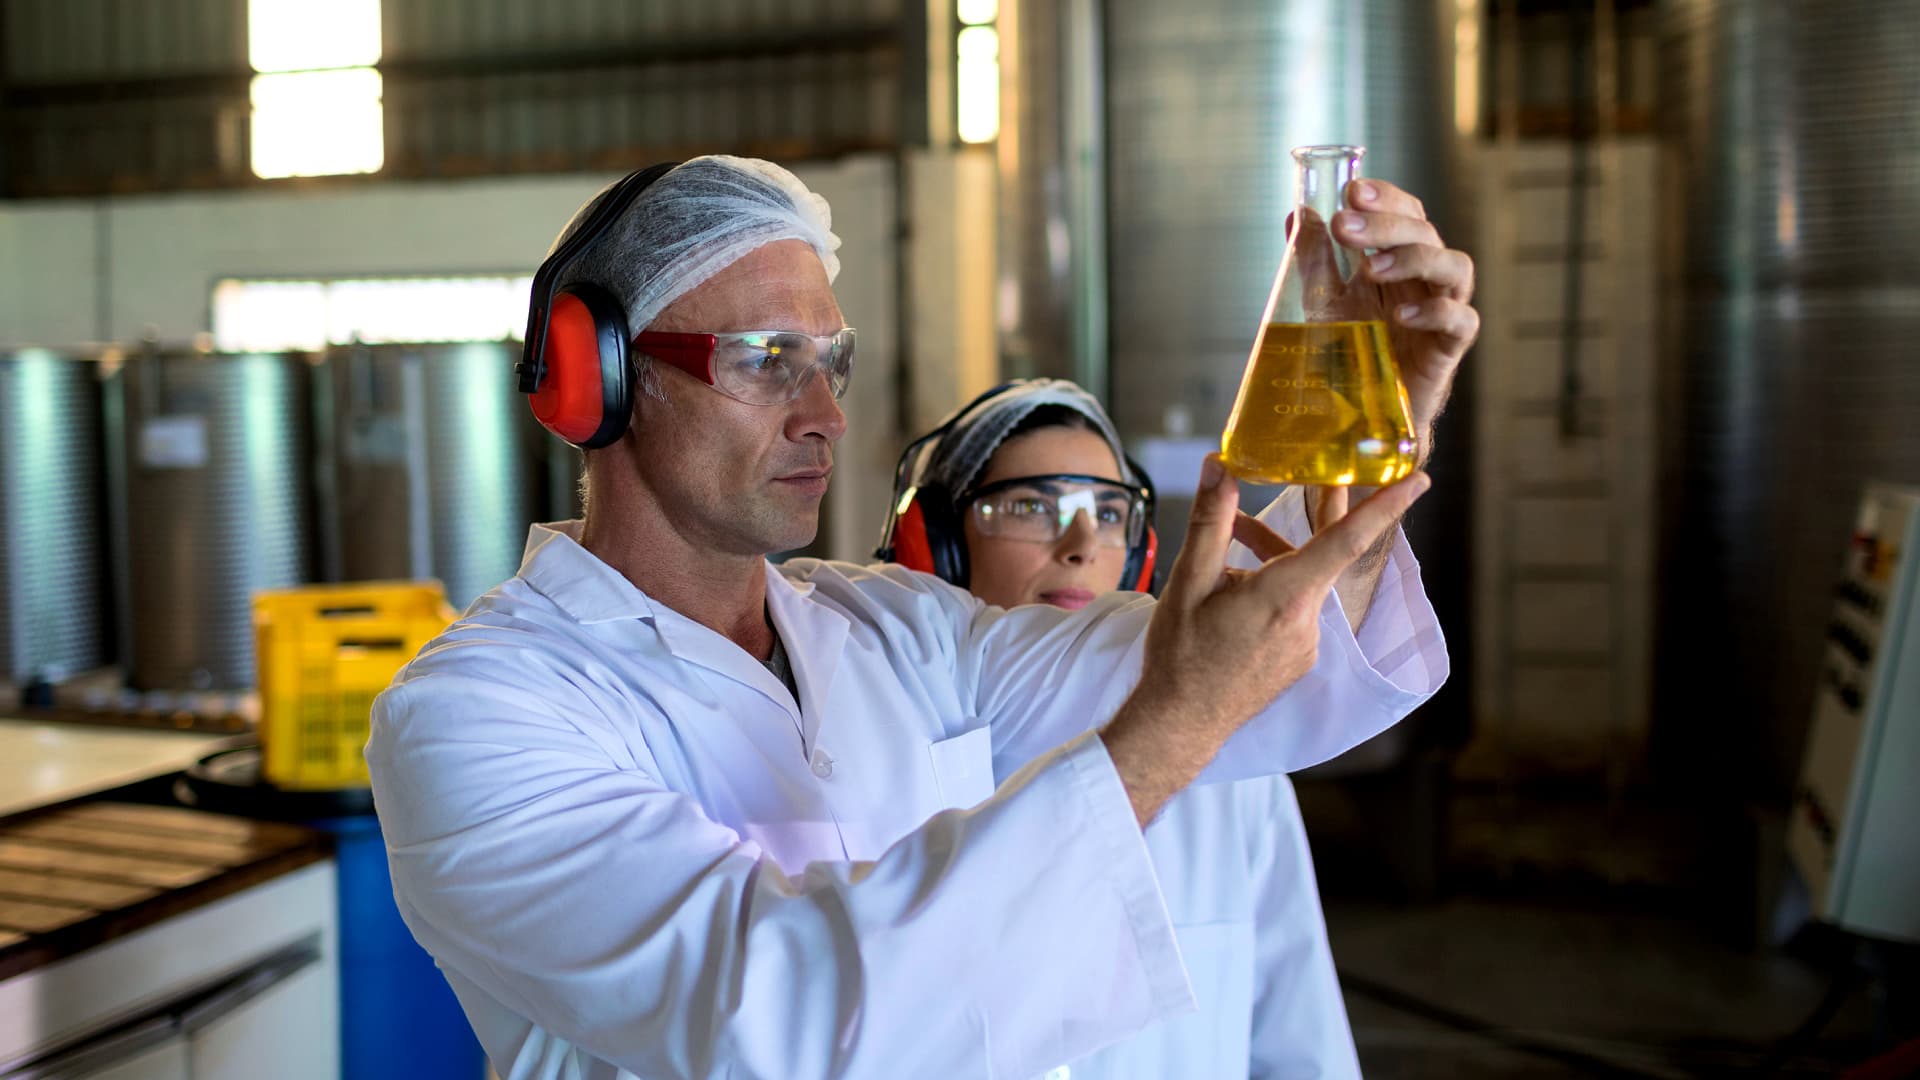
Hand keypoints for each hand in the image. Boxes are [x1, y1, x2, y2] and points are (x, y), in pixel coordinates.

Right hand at [1102, 455, 1429, 824]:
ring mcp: (1306, 643)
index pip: (1346, 541)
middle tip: (1330, 469)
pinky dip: (1276, 585)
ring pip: (1305, 580)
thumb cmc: (1180, 656)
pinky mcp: (1299, 657)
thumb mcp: (1187, 583)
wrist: (1180, 724)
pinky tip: (1237, 586)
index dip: (1385, 506)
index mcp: (1284, 597)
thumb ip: (1210, 523)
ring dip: (1278, 553)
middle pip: (1326, 552)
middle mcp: (1306, 621)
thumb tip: (1220, 468)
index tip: (1418, 480)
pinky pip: (1297, 607)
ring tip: (1235, 535)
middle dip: (1326, 509)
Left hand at [1335, 178, 1477, 443]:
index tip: (1352, 191)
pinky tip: (1402, 314)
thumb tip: (1299, 213)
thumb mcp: (1324, 300)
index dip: (1386, 197)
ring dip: (1414, 258)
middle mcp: (1425, 278)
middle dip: (1386, 224)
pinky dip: (1435, 311)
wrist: (1363, 410)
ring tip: (1371, 269)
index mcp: (1399, 259)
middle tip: (1345, 226)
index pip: (1406, 212)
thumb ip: (1315, 259)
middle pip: (1425, 232)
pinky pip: (1460, 320)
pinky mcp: (1449, 346)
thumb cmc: (1351, 349)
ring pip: (1454, 266)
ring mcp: (1442, 309)